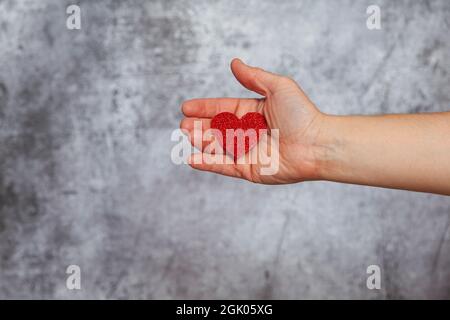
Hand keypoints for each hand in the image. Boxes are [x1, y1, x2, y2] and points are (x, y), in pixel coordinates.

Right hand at [180, 58, 325, 183]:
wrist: (316, 144)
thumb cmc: (302, 114)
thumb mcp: (278, 87)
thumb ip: (254, 77)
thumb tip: (234, 63)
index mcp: (254, 112)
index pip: (223, 109)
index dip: (205, 108)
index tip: (186, 107)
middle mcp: (249, 132)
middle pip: (217, 129)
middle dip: (199, 127)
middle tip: (184, 125)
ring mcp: (248, 152)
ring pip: (217, 147)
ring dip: (200, 141)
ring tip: (186, 135)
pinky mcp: (249, 170)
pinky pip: (224, 166)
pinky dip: (207, 163)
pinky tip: (191, 158)